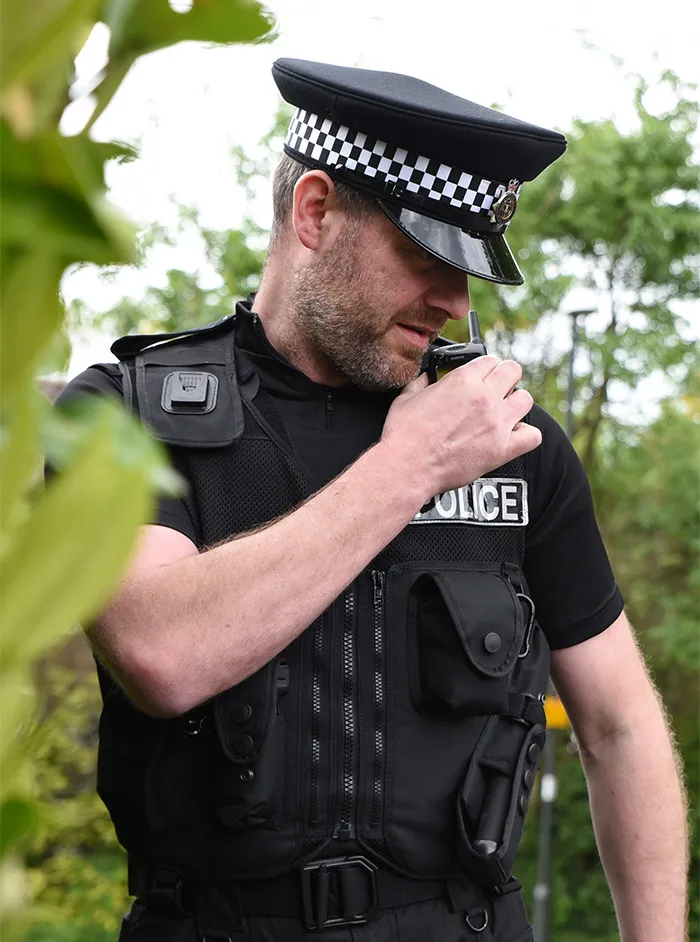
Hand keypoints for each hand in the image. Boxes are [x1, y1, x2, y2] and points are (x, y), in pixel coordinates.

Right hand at [380, 356, 541, 500]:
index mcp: (462, 380)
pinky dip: (526, 435)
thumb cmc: (404, 435)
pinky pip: (532, 436)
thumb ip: (423, 382)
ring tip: (504, 412)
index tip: (483, 376)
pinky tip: (514, 435)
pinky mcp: (502, 449)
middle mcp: (484, 397)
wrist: (407, 466)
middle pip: (513, 371)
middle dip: (505, 378)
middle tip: (496, 389)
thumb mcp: (407, 397)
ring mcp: (496, 423)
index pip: (490, 360)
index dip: (486, 367)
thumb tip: (428, 378)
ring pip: (526, 400)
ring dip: (516, 403)